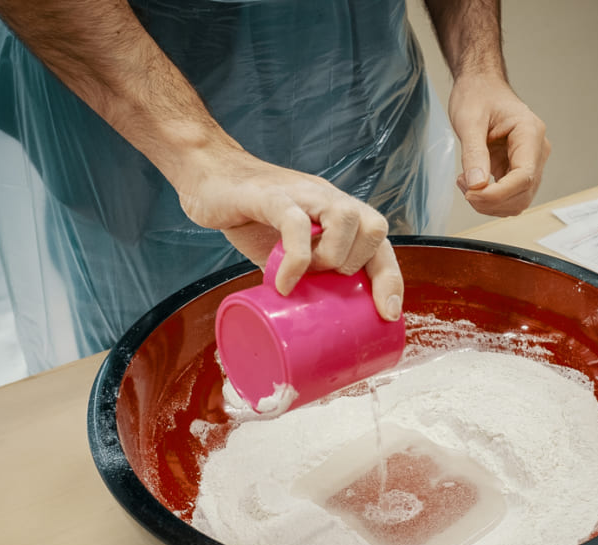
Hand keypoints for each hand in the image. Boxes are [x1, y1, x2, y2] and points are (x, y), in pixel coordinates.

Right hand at [175, 135, 403, 320]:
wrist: (208, 175)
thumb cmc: (250, 213)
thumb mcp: (285, 247)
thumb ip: (303, 270)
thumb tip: (312, 317)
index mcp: (336, 211)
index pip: (379, 240)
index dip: (390, 277)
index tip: (388, 312)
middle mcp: (328, 198)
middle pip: (375, 227)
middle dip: (357, 265)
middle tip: (325, 280)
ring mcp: (302, 194)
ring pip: (345, 219)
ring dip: (330, 257)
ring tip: (305, 276)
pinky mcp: (271, 196)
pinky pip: (296, 224)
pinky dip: (295, 259)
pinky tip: (282, 282)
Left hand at [448, 73, 549, 216]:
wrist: (480, 86)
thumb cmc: (477, 95)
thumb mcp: (469, 121)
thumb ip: (473, 153)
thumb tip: (476, 185)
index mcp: (530, 133)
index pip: (524, 177)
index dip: (498, 194)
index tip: (471, 194)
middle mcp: (537, 150)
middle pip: (523, 194)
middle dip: (492, 201)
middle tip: (464, 189)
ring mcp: (530, 162)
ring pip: (517, 201)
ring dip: (490, 203)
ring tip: (466, 183)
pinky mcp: (518, 170)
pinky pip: (509, 196)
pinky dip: (489, 199)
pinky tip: (472, 184)